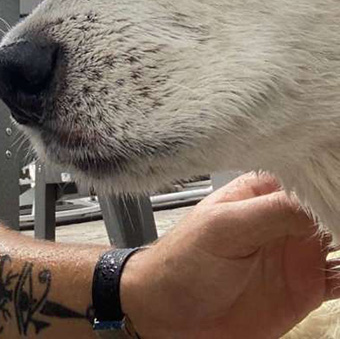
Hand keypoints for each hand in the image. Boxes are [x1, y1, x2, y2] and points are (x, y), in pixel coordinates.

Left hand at [119, 171, 338, 338]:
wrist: (170, 314)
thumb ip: (272, 212)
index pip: (310, 178)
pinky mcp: (307, 289)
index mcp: (264, 191)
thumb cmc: (183, 260)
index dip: (331, 180)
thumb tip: (319, 200)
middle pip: (332, 207)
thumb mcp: (225, 228)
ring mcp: (299, 252)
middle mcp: (287, 218)